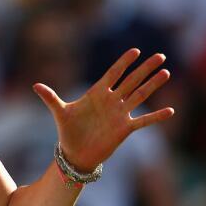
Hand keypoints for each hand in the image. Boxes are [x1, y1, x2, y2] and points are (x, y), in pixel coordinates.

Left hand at [35, 49, 172, 171]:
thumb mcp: (60, 112)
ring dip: (153, 85)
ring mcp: (120, 114)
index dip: (123, 63)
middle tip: (160, 55)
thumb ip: (50, 97)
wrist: (75, 154)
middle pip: (131, 81)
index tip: (135, 50)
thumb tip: (34, 85)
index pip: (113, 74)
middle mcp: (112, 101)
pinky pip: (143, 121)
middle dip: (145, 68)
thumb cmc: (68, 131)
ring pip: (140, 95)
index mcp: (97, 93)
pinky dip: (156, 117)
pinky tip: (170, 111)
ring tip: (166, 72)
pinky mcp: (125, 129)